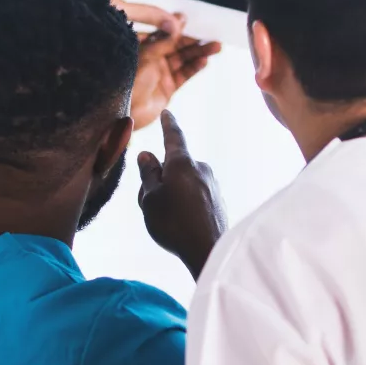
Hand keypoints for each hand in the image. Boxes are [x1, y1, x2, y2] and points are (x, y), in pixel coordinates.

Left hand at [131, 26, 221, 129]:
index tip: (190, 19)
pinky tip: (204, 61)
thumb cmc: (128, 80)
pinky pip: (184, 75)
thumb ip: (165, 39)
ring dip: (200, 53)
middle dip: (194, 41)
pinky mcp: (168, 88)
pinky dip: (194, 68)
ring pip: (184, 59)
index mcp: (143, 48)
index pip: (164, 33)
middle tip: (211, 36)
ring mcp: (161, 73)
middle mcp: (153, 59)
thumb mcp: (147, 55)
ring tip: (216, 47)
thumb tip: (180, 20)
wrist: (124, 111)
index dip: (177, 27)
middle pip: (177, 46)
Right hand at [138, 111, 227, 280]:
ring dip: (173, 193)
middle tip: (148, 202)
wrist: (209, 251)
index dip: (168, 125)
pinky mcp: (218, 201)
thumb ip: (148, 174)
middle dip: (161, 178)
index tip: (167, 113)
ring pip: (184, 182)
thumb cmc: (173, 223)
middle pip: (175, 166)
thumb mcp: (150, 198)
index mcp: (182, 163)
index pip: (173, 137)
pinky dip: (186, 203)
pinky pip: (196, 195)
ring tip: (164, 219)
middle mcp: (201, 168)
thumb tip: (147, 154)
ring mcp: (212, 185)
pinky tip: (182, 225)